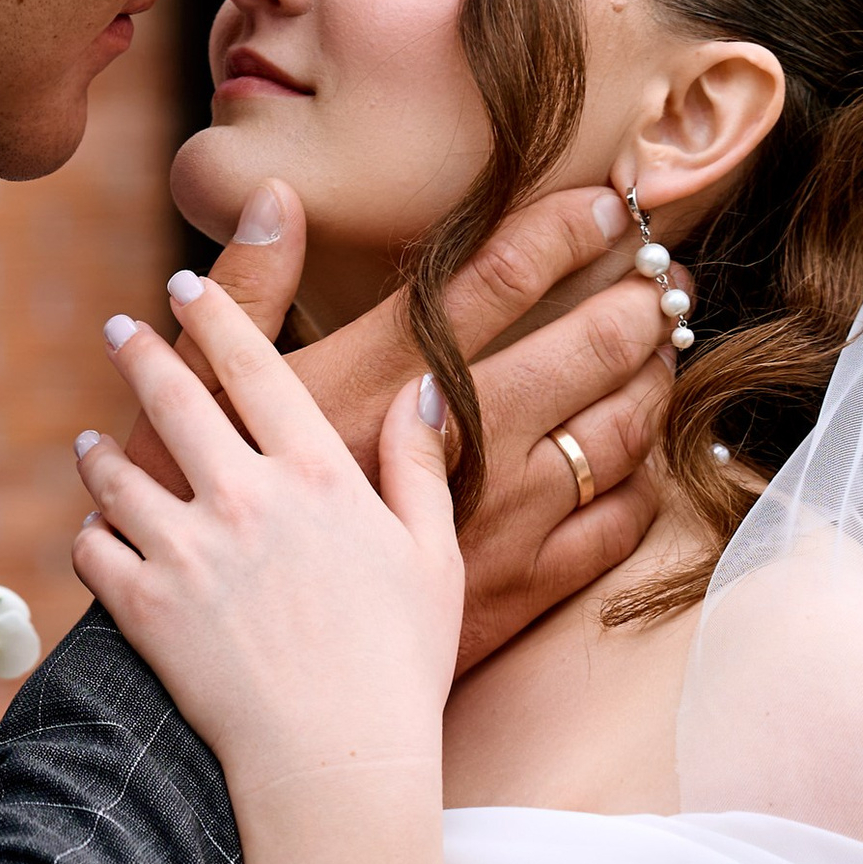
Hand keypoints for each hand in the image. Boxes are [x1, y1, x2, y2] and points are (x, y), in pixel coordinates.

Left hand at [70, 276, 462, 789]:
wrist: (337, 764)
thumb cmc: (400, 665)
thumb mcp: (433, 557)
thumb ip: (418, 466)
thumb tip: (421, 391)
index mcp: (319, 476)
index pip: (254, 368)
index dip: (214, 317)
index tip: (185, 286)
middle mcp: (246, 498)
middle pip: (172, 398)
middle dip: (138, 351)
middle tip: (117, 328)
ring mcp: (187, 551)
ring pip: (116, 473)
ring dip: (100, 451)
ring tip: (92, 444)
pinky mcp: (144, 607)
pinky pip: (94, 549)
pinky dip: (90, 535)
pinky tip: (95, 531)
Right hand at [113, 184, 675, 680]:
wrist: (251, 666)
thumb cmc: (206, 526)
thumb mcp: (201, 400)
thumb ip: (251, 295)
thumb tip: (277, 196)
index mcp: (387, 380)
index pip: (499, 277)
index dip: (563, 230)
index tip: (605, 205)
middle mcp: (459, 442)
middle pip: (584, 349)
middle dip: (637, 303)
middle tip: (661, 277)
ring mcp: (502, 517)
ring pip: (616, 432)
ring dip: (650, 382)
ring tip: (661, 351)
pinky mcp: (524, 588)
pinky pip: (616, 525)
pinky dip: (642, 484)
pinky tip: (641, 460)